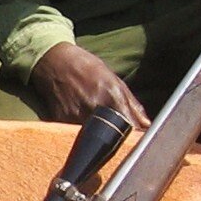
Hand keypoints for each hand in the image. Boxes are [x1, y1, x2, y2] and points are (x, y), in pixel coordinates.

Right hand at [29, 41, 148, 129]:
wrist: (54, 61)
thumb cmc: (86, 67)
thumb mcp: (114, 79)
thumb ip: (131, 103)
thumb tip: (146, 124)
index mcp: (112, 95)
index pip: (130, 125)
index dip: (135, 135)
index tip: (138, 139)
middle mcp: (94, 106)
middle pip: (112, 136)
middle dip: (117, 139)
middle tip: (117, 135)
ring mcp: (76, 115)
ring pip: (94, 138)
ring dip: (99, 137)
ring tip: (98, 128)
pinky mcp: (61, 121)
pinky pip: (76, 135)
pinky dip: (82, 134)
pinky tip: (82, 123)